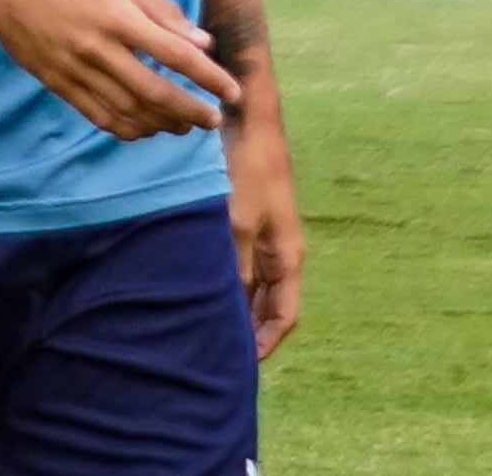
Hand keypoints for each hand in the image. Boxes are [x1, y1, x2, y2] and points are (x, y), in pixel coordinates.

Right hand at [0, 0, 238, 139]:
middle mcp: (98, 49)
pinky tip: (145, 131)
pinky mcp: (56, 84)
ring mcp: (74, 70)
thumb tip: (203, 43)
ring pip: (126, 110)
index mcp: (119, 18)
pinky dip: (125, 128)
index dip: (208, 78)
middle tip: (213, 121)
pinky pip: (96, 115)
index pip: (176, 56)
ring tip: (185, 128)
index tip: (232, 93)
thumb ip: (164, 11)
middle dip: (190, 111)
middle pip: (154, 92)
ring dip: (161, 124)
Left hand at [228, 119, 304, 359]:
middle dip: (249, 333)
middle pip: (271, 309)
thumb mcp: (236, 225)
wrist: (250, 126)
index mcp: (289, 258)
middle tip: (214, 354)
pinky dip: (229, 288)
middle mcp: (282, 254)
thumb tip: (228, 310)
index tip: (236, 366)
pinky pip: (244, 272)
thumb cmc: (248, 172)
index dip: (264, 346)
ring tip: (204, 329)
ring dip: (237, 310)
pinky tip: (202, 293)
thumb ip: (234, 270)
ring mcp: (267, 242)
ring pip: (256, 292)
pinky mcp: (251, 228)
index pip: (285, 318)